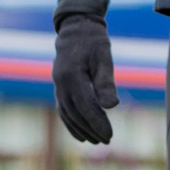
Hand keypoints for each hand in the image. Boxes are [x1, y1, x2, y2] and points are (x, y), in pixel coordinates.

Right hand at [52, 0, 118, 143]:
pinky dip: (71, 123)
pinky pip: (63, 109)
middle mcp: (60, 83)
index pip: (84, 106)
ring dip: (80, 129)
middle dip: (90, 129)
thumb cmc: (94, 41)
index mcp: (71, 75)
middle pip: (75, 113)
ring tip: (96, 141)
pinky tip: (81, 134)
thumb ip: (106, 81)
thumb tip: (112, 106)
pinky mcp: (60, 86)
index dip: (96, 122)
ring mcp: (57, 85)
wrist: (76, 28)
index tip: (110, 135)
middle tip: (107, 141)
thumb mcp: (104, 57)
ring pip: (67, 114)